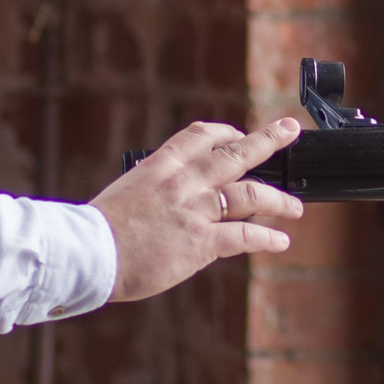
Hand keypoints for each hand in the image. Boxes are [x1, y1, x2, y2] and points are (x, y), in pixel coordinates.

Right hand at [90, 119, 305, 301]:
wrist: (88, 253)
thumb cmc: (99, 229)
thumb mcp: (127, 191)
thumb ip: (155, 187)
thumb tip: (168, 191)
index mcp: (161, 165)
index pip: (201, 135)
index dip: (226, 132)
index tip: (238, 134)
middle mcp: (184, 182)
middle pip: (236, 153)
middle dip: (268, 140)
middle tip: (289, 130)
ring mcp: (195, 211)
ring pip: (251, 194)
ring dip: (279, 200)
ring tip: (295, 207)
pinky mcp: (201, 242)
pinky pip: (244, 236)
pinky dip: (267, 238)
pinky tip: (281, 241)